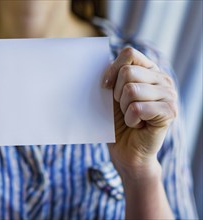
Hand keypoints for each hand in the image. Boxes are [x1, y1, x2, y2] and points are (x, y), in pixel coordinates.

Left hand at [103, 47, 177, 178]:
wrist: (126, 150)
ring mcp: (169, 95)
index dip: (112, 69)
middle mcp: (163, 79)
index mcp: (149, 70)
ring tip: (131, 116)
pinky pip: (137, 108)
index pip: (129, 54)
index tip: (105, 86)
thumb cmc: (117, 121)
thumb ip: (113, 76)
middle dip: (116, 93)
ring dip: (123, 108)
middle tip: (123, 107)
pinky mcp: (169, 112)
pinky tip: (137, 125)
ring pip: (131, 90)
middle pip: (127, 72)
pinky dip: (130, 120)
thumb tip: (101, 63)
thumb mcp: (112, 94)